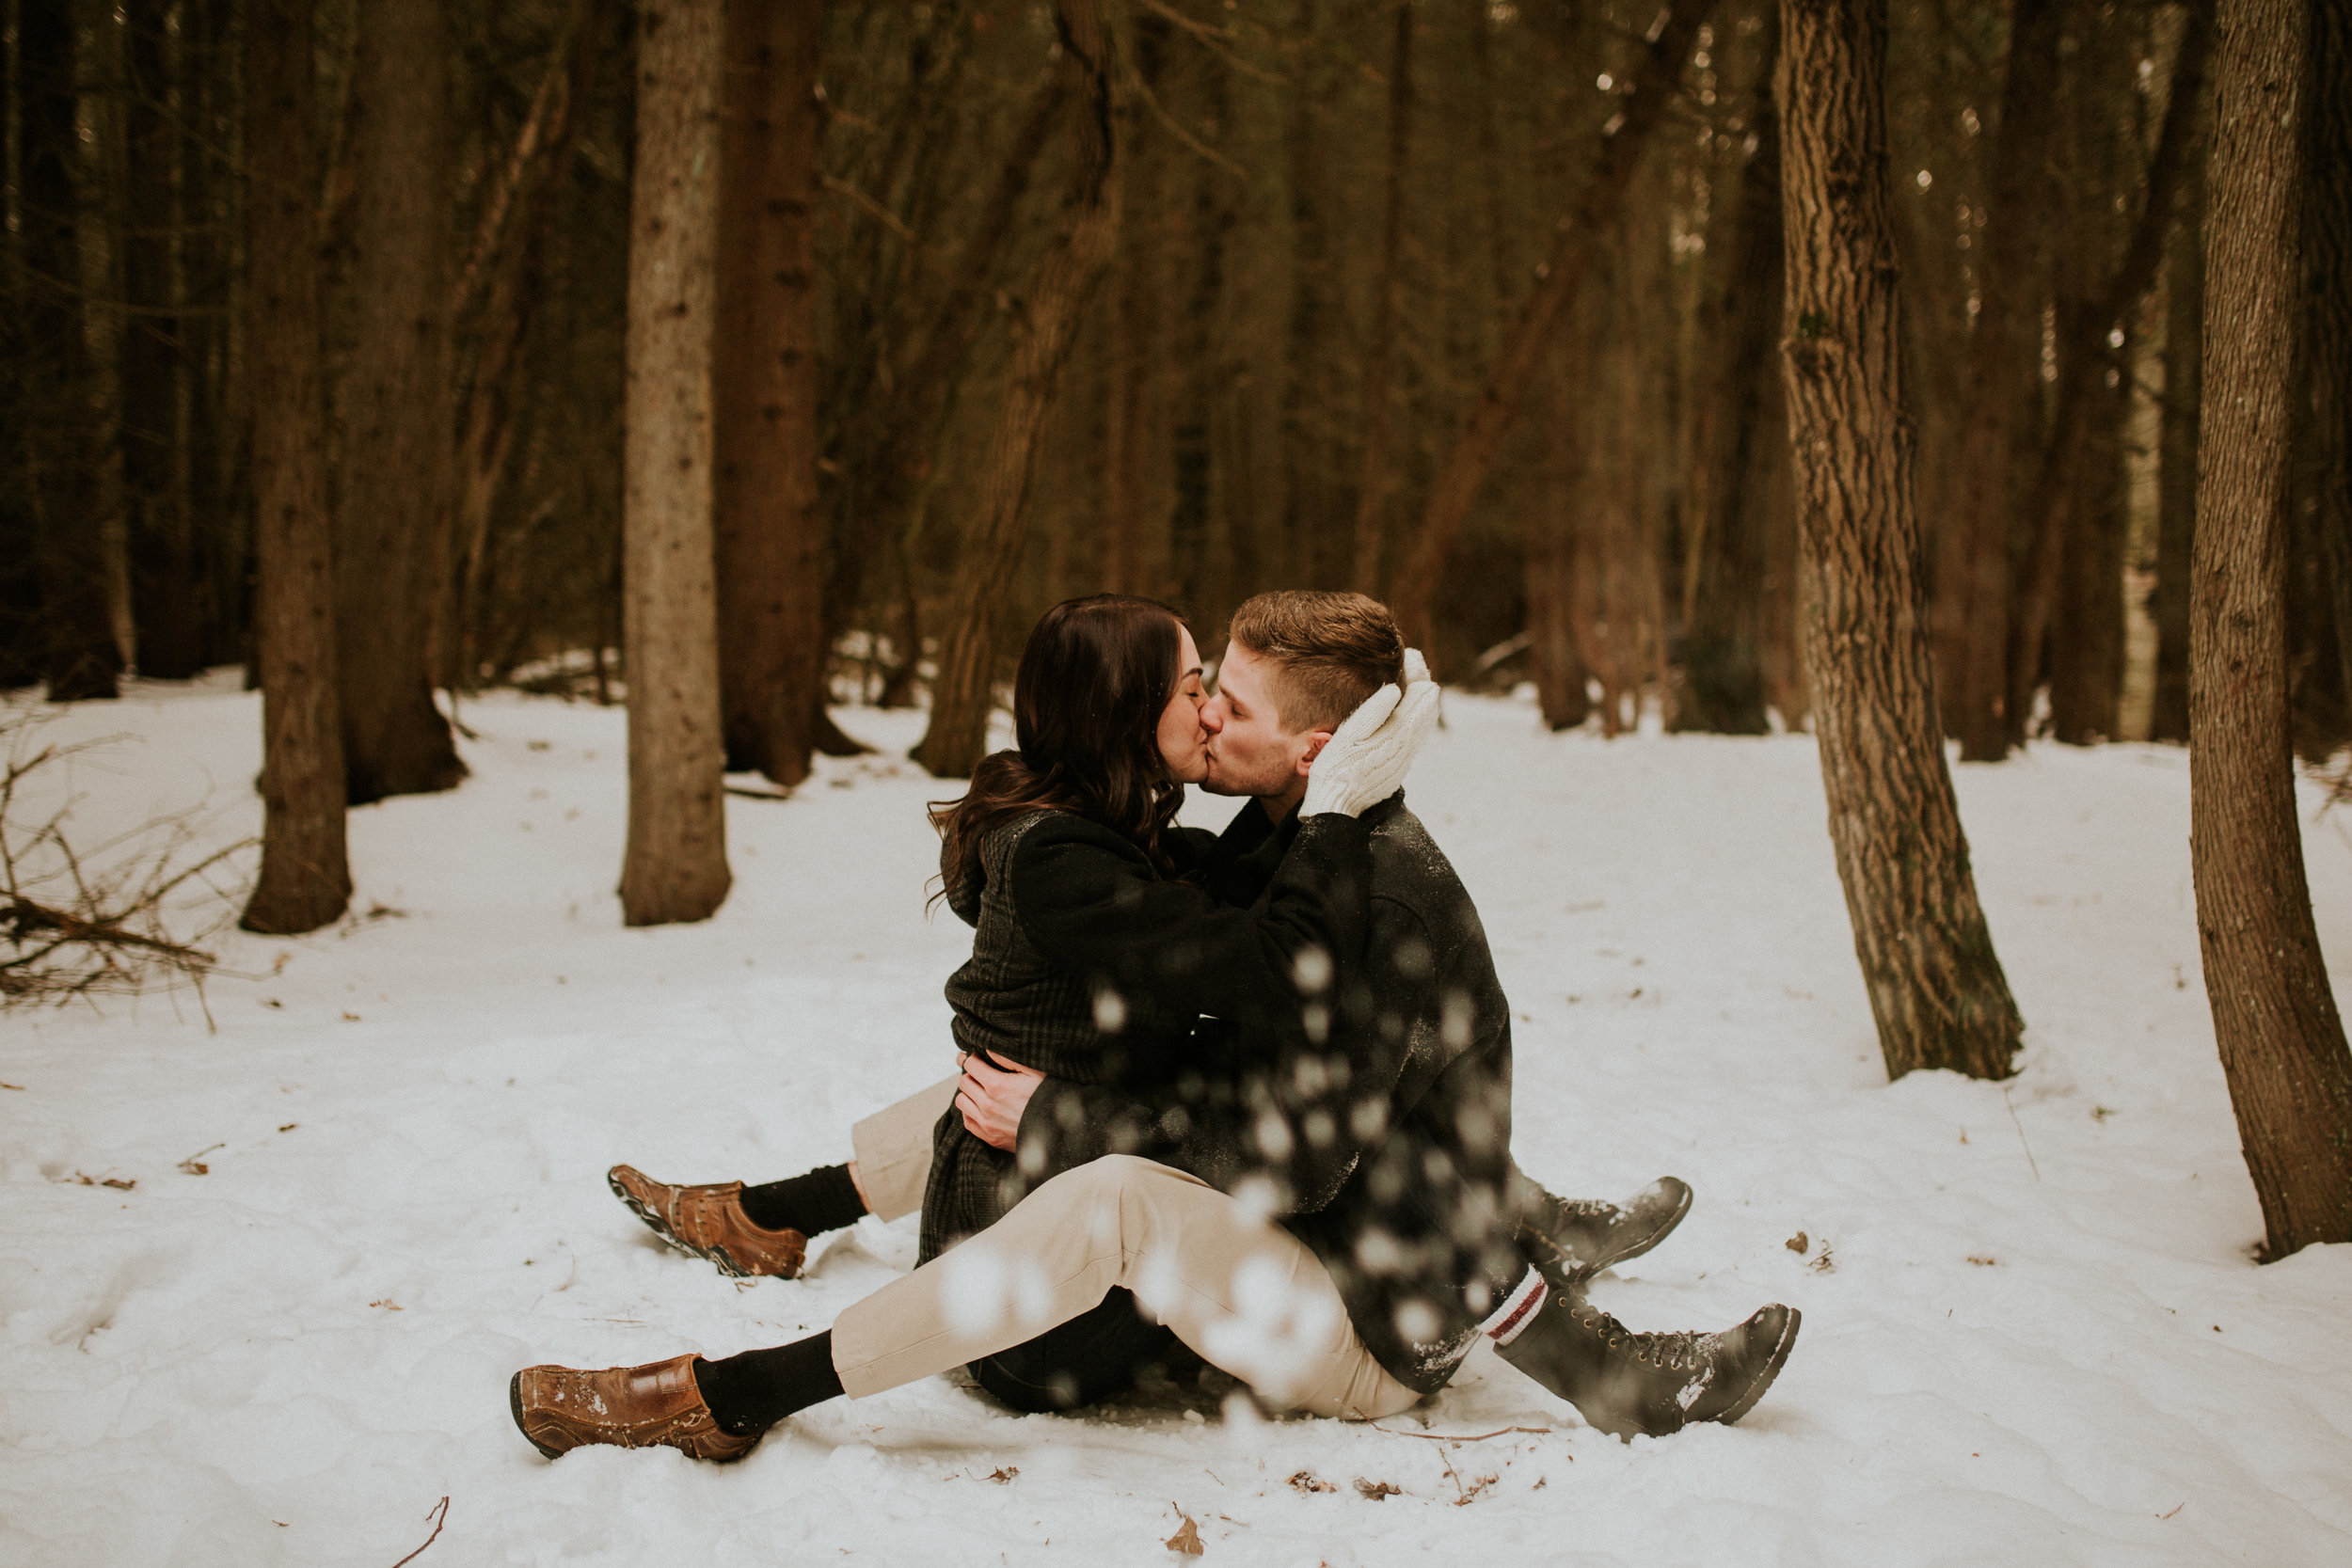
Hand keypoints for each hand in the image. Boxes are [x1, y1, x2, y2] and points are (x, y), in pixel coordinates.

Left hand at [956, 1051, 1046, 1152]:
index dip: (972, 1058)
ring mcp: (987, 1123)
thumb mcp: (1036, 1072)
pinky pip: (967, 1121)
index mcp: (997, 1085)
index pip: (970, 1065)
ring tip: (979, 1090)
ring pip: (961, 1101)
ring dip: (968, 1093)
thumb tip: (989, 1049)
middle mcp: (987, 1105)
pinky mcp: (989, 1137)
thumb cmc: (1049, 1099)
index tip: (977, 1057)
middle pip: (964, 1082)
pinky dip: (970, 1112)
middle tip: (979, 1071)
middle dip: (970, 1073)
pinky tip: (980, 1107)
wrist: (1058, 1133)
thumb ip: (1010, 1059)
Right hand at [1300, 648, 1440, 817]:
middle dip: (1422, 682)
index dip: (1416, 673)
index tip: (1411, 654)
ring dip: (1422, 701)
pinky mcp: (1399, 769)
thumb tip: (1395, 688)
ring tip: (1416, 681)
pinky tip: (1410, 713)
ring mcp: (1405, 760)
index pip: (1418, 696)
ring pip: (1425, 724)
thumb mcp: (1349, 735)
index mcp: (1397, 735)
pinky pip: (1417, 738)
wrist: (1336, 808)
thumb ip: (1373, 711)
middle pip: (1428, 708)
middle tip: (1414, 661)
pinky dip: (1417, 718)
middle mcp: (1407, 748)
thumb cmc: (1336, 769)